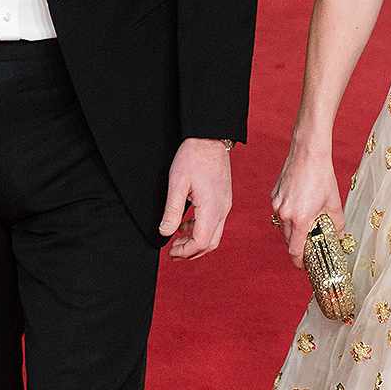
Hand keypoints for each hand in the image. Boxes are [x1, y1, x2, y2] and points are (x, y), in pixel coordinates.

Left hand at [158, 138, 232, 259]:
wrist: (210, 137)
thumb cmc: (193, 157)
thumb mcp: (177, 183)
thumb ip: (172, 211)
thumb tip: (165, 233)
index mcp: (212, 208)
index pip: (201, 242)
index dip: (185, 252)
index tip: (170, 252)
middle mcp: (223, 209)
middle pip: (210, 243)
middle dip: (191, 252)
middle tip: (173, 252)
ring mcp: (225, 204)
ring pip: (214, 234)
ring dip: (196, 241)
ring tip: (177, 239)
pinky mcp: (224, 199)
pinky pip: (216, 222)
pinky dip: (201, 229)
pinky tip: (187, 223)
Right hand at [270, 141, 342, 268]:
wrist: (308, 152)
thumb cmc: (322, 176)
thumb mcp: (334, 203)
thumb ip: (337, 225)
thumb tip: (339, 237)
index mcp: (300, 219)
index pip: (295, 251)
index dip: (300, 262)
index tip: (305, 266)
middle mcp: (284, 214)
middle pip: (288, 240)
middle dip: (299, 245)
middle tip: (311, 244)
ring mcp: (277, 204)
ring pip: (283, 226)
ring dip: (294, 229)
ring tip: (308, 221)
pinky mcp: (274, 195)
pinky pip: (280, 212)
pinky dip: (289, 214)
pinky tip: (301, 205)